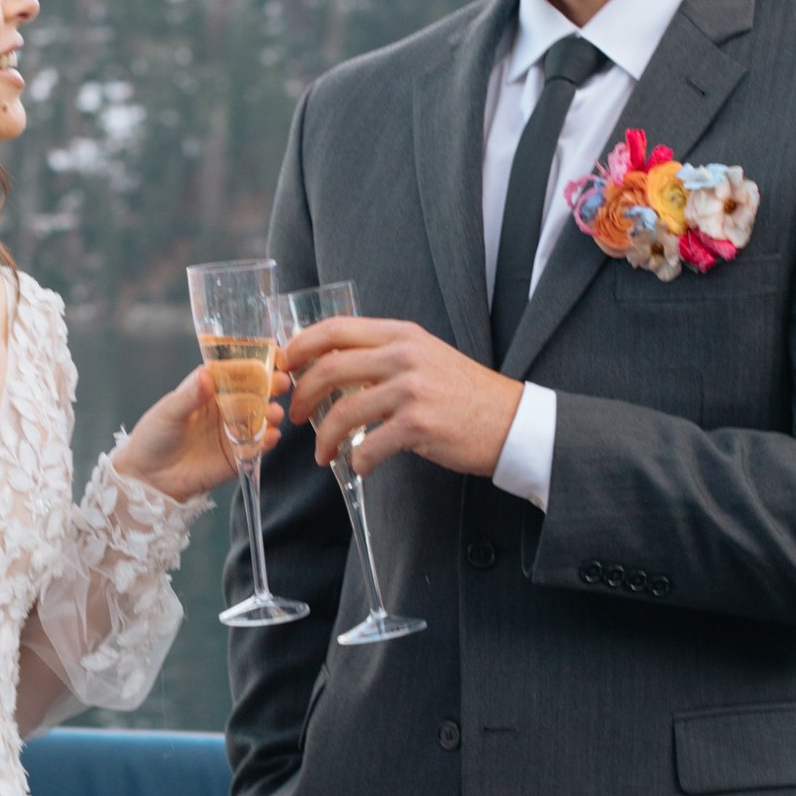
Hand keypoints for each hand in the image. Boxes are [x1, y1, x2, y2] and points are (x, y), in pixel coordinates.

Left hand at [113, 367, 287, 504]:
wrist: (148, 478)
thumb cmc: (153, 437)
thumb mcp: (169, 412)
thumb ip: (190, 396)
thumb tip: (206, 374)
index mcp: (209, 390)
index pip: (235, 372)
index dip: (253, 365)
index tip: (271, 358)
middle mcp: (226, 408)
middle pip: (254, 393)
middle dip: (270, 387)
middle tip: (281, 383)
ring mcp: (233, 432)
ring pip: (260, 419)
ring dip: (271, 414)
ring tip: (274, 413)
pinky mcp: (237, 456)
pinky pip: (257, 447)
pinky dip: (266, 441)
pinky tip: (270, 436)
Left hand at [282, 316, 521, 479]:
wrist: (511, 422)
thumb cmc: (464, 394)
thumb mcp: (425, 358)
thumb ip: (384, 357)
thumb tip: (335, 368)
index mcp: (402, 334)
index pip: (336, 328)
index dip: (301, 345)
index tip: (284, 365)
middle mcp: (404, 356)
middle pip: (329, 369)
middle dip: (303, 396)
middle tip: (296, 416)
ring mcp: (411, 390)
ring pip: (343, 412)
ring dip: (324, 439)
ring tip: (323, 454)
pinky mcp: (419, 425)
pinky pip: (370, 446)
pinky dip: (358, 461)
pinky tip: (360, 467)